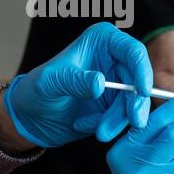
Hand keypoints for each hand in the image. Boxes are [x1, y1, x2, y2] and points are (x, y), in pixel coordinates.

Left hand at [3, 22, 152, 147]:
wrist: (31, 117)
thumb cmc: (36, 90)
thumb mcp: (50, 83)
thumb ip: (74, 81)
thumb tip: (100, 83)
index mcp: (101, 41)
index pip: (132, 51)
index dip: (142, 70)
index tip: (142, 92)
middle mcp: (113, 59)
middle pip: (139, 79)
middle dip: (134, 104)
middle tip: (133, 122)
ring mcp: (116, 83)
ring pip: (133, 102)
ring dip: (119, 120)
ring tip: (99, 132)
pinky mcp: (114, 104)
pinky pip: (123, 117)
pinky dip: (109, 125)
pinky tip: (83, 125)